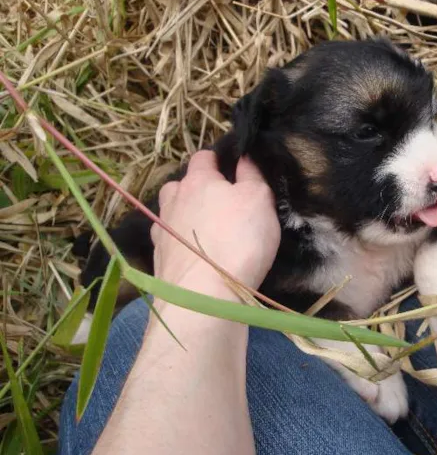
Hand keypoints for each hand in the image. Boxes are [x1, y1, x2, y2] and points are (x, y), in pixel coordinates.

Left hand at [150, 151, 280, 295]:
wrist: (203, 297)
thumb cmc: (238, 240)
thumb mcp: (259, 200)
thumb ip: (252, 175)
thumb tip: (244, 158)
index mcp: (198, 180)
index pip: (203, 157)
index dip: (217, 159)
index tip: (231, 167)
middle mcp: (173, 201)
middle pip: (180, 185)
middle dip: (196, 189)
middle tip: (219, 203)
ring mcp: (161, 231)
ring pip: (171, 214)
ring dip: (185, 216)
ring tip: (206, 231)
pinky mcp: (159, 260)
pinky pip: (170, 242)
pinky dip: (181, 244)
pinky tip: (195, 255)